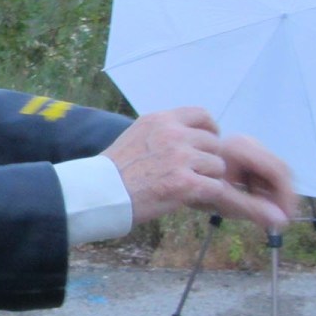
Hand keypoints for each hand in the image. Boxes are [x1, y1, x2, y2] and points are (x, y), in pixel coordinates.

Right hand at [103, 107, 296, 229]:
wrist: (99, 193)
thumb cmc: (113, 171)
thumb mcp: (136, 136)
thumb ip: (162, 134)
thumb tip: (186, 139)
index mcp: (160, 120)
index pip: (201, 115)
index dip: (209, 131)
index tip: (205, 145)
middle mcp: (173, 134)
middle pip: (213, 143)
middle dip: (208, 160)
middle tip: (196, 175)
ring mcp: (180, 158)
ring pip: (217, 166)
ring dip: (208, 179)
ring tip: (187, 189)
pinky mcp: (185, 183)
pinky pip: (215, 188)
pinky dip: (210, 197)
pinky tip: (194, 200)